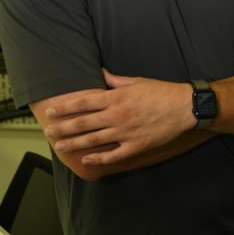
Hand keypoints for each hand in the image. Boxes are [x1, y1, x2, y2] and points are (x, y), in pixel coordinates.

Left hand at [43, 70, 195, 165]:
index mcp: (115, 98)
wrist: (184, 107)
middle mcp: (116, 116)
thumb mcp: (136, 81)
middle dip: (64, 127)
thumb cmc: (161, 92)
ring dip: (74, 144)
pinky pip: (113, 155)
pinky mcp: (135, 146)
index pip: (83, 103)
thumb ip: (115, 80)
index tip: (52, 111)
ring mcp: (125, 133)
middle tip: (49, 131)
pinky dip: (98, 159)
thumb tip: (100, 73)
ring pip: (93, 140)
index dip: (66, 108)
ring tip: (60, 147)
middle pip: (83, 123)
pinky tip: (86, 160)